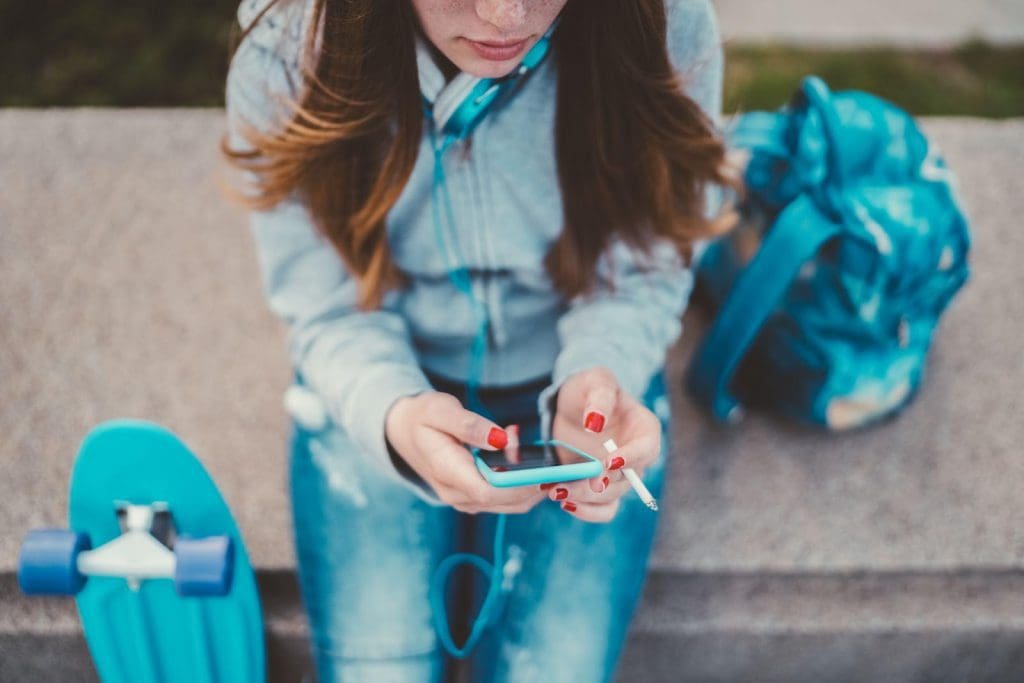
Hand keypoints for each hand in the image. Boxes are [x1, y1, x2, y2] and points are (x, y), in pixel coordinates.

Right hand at [385, 392, 546, 513]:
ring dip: (529, 480)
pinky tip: (518, 454)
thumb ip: (470, 425)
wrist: (402, 432)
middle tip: (542, 450)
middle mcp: (457, 495)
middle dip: (532, 479)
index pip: (490, 490)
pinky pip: (505, 498)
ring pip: (511, 504)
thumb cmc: (422, 417)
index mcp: (447, 473)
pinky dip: (521, 481)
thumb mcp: (440, 409)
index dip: (520, 483)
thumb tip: (501, 439)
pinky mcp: (473, 498)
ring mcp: (465, 500)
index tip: (544, 468)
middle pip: (507, 502)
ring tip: (525, 444)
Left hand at [545, 367, 661, 522]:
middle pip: (625, 480)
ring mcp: (618, 476)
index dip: (632, 458)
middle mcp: (636, 457)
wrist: (572, 405)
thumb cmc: (589, 389)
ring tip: (557, 491)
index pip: (647, 448)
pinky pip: (600, 510)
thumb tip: (595, 423)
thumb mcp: (595, 381)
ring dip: (584, 500)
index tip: (609, 462)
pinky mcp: (600, 488)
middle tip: (571, 485)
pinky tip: (564, 501)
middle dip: (598, 485)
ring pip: (610, 498)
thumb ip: (599, 397)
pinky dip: (584, 510)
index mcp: (644, 429)